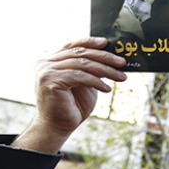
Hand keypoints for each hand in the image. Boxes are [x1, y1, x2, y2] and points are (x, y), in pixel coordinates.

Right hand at [14, 37, 126, 152]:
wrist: (57, 127)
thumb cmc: (72, 106)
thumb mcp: (84, 84)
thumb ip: (90, 70)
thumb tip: (111, 58)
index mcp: (51, 61)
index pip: (72, 45)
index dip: (90, 42)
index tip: (107, 42)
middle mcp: (45, 63)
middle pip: (80, 53)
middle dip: (105, 57)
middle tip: (123, 63)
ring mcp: (46, 71)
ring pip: (82, 64)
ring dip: (105, 70)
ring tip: (121, 77)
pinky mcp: (50, 80)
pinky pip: (80, 76)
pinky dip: (96, 81)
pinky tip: (107, 89)